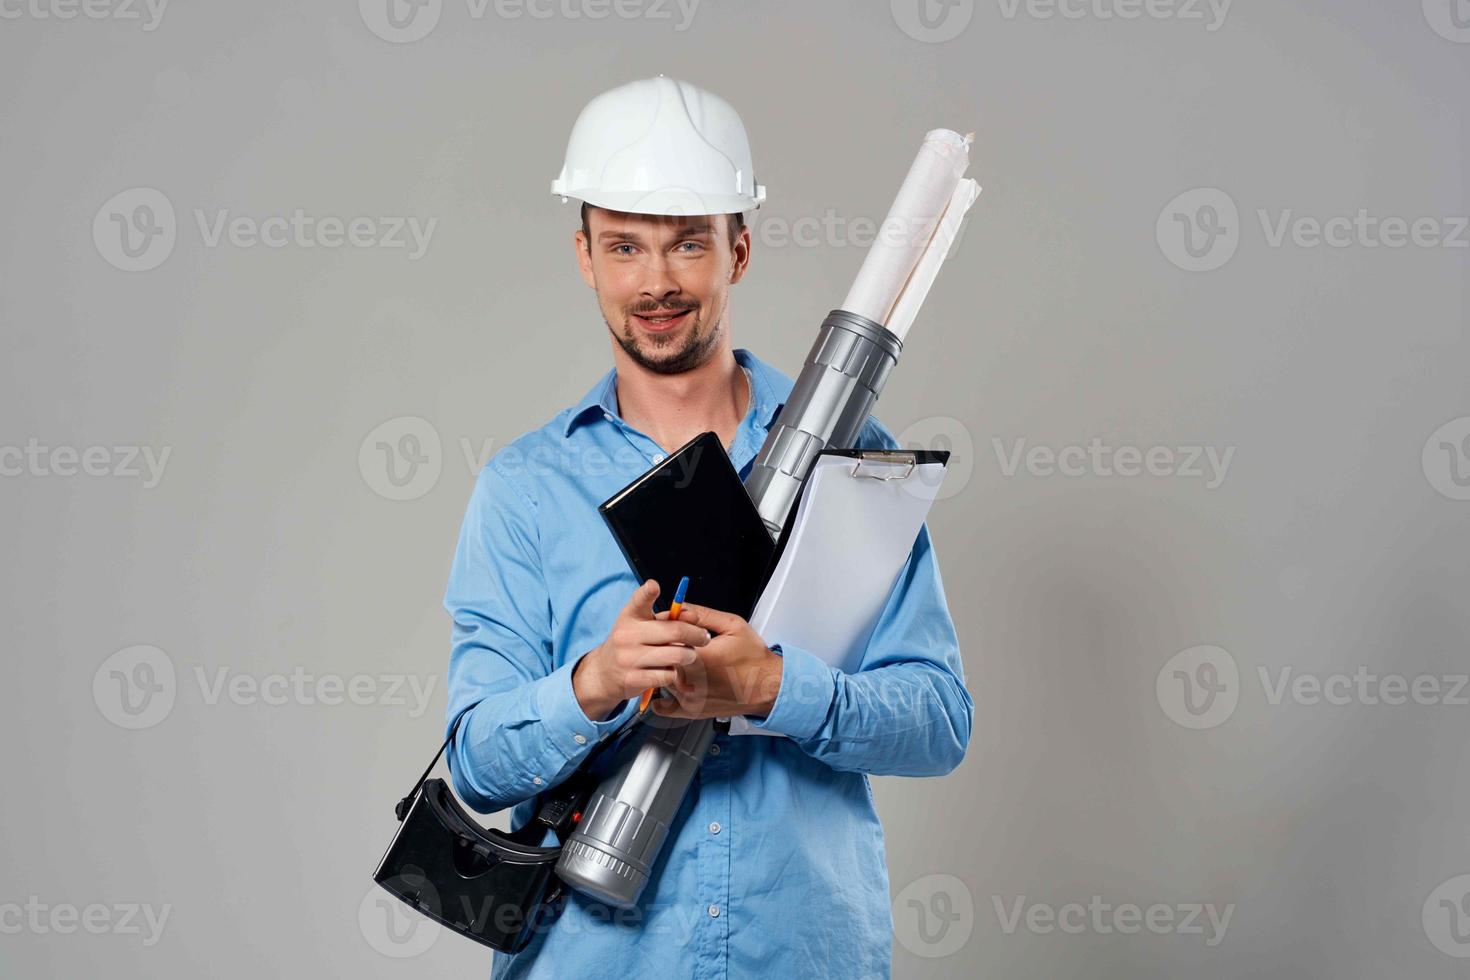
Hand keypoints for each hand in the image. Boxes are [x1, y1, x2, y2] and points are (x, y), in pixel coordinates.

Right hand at [572, 579, 711, 720]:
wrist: (605, 672)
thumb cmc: (632, 642)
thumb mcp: (640, 623)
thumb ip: (664, 617)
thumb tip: (693, 616)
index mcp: (630, 616)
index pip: (638, 600)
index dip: (647, 592)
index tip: (654, 586)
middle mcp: (626, 635)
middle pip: (675, 631)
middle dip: (696, 635)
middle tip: (704, 638)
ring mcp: (628, 658)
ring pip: (676, 655)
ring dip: (688, 655)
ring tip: (688, 655)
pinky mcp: (633, 679)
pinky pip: (668, 675)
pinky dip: (674, 673)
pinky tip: (669, 670)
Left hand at [649, 602, 782, 720]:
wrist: (767, 687)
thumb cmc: (753, 657)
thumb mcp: (732, 625)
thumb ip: (702, 614)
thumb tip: (677, 608)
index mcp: (699, 656)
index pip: (664, 638)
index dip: (665, 629)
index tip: (670, 626)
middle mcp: (690, 679)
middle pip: (659, 658)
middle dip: (662, 648)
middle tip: (673, 642)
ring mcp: (688, 697)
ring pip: (660, 677)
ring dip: (664, 668)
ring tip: (680, 661)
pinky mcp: (690, 710)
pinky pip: (663, 705)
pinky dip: (661, 696)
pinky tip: (670, 684)